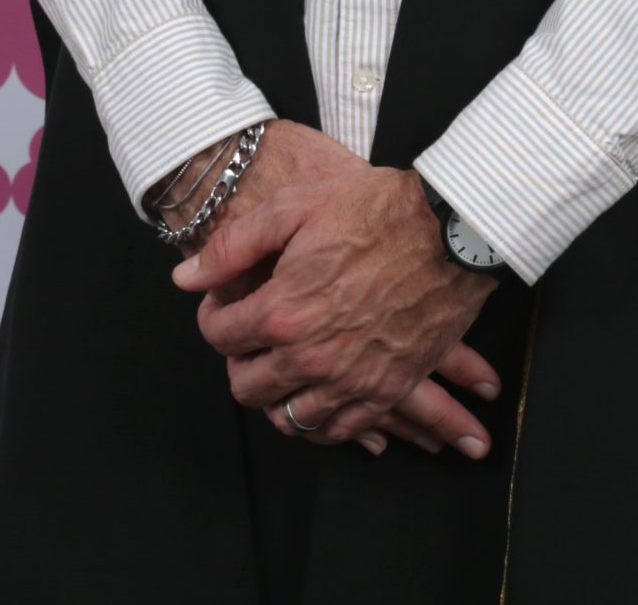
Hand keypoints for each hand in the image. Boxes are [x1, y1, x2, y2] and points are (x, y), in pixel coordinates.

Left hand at [172, 142, 499, 452]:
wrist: (452, 231)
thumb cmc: (376, 210)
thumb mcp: (296, 206)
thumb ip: (234, 245)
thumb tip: (186, 278)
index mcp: (284, 311)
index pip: (221, 336)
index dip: (215, 317)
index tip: (224, 305)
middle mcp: (312, 357)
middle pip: (247, 386)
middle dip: (239, 360)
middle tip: (250, 335)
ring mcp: (351, 381)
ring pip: (288, 418)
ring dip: (277, 393)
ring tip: (283, 363)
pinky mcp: (386, 391)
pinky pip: (336, 431)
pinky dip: (319, 420)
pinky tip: (318, 392)